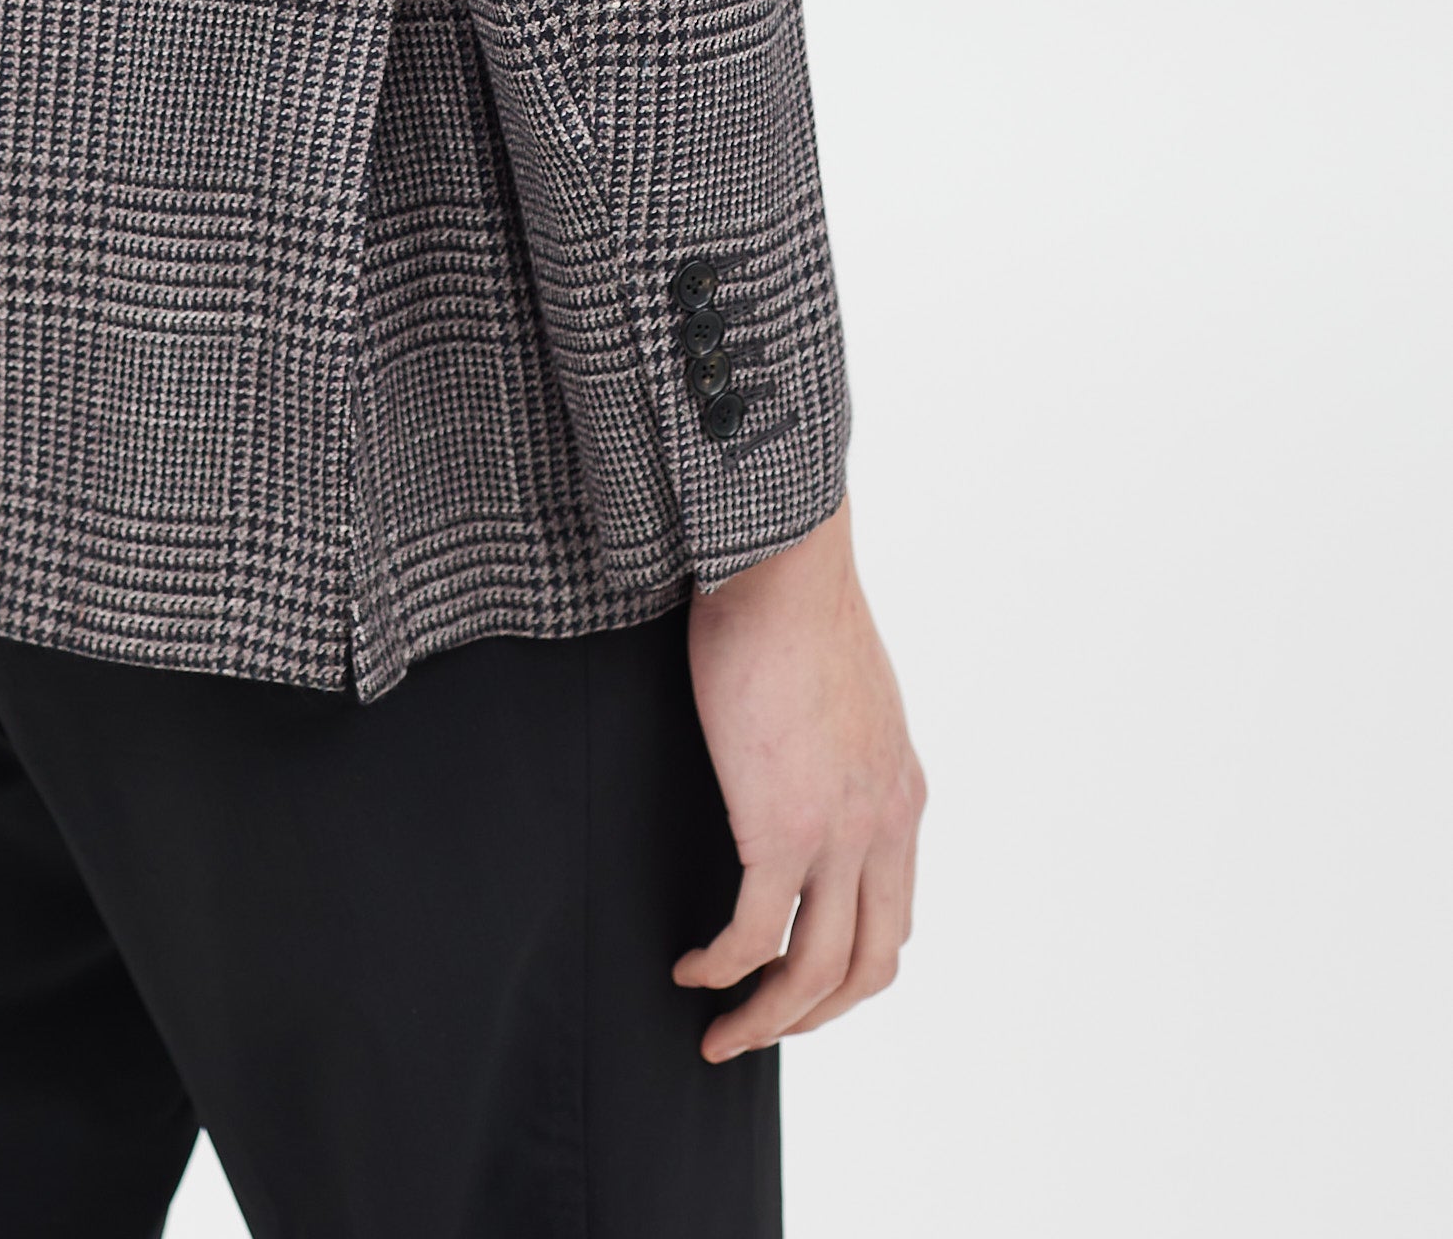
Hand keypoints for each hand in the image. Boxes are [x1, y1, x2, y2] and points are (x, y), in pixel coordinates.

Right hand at [675, 496, 923, 1059]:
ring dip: (767, 1017)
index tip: (795, 980)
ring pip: (816, 969)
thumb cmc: (793, 602)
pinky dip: (721, 966)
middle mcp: (886, 826)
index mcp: (902, 794)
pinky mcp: (782, 827)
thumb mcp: (846, 693)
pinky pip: (754, 932)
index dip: (848, 967)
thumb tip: (801, 755)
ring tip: (717, 1031)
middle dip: (814, 1015)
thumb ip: (839, 744)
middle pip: (869, 965)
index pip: (894, 917)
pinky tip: (689, 968)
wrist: (779, 561)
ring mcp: (840, 832)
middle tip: (759, 1029)